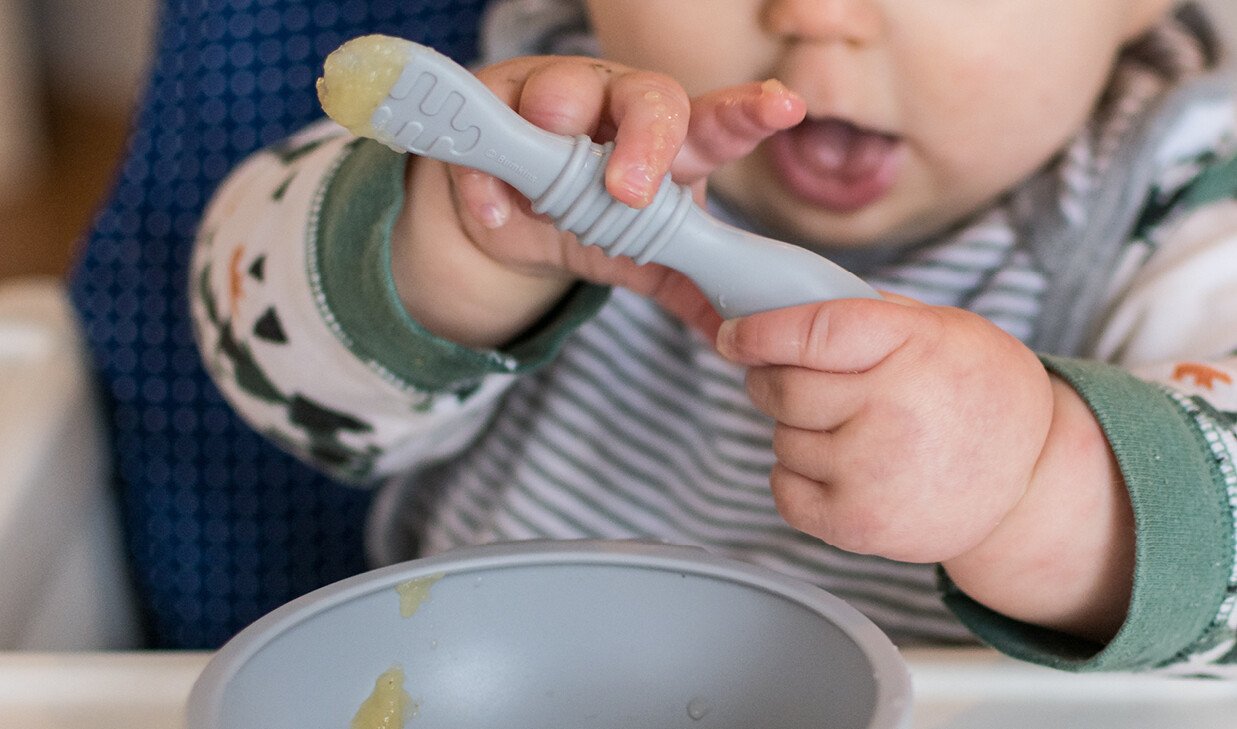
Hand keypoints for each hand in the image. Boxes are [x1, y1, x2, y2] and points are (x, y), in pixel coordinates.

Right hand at [393, 56, 805, 346]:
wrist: (513, 213)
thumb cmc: (597, 217)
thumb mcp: (648, 258)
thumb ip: (693, 290)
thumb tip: (745, 339)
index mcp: (674, 142)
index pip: (719, 122)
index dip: (751, 112)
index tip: (785, 110)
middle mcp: (622, 107)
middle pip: (649, 99)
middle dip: (645, 142)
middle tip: (631, 193)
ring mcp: (557, 97)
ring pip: (562, 92)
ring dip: (557, 130)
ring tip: (542, 188)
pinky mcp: (496, 106)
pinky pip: (491, 137)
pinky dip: (490, 184)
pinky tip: (494, 215)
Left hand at [716, 294, 1055, 562]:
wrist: (1030, 480)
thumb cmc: (977, 393)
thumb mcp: (940, 328)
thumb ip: (865, 314)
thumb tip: (776, 306)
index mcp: (913, 346)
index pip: (810, 332)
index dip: (759, 332)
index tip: (734, 336)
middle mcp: (893, 409)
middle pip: (782, 388)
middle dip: (771, 380)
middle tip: (790, 381)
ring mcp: (874, 472)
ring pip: (782, 439)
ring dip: (796, 431)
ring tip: (848, 431)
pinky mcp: (859, 524)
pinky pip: (784, 490)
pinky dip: (796, 478)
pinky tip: (837, 468)